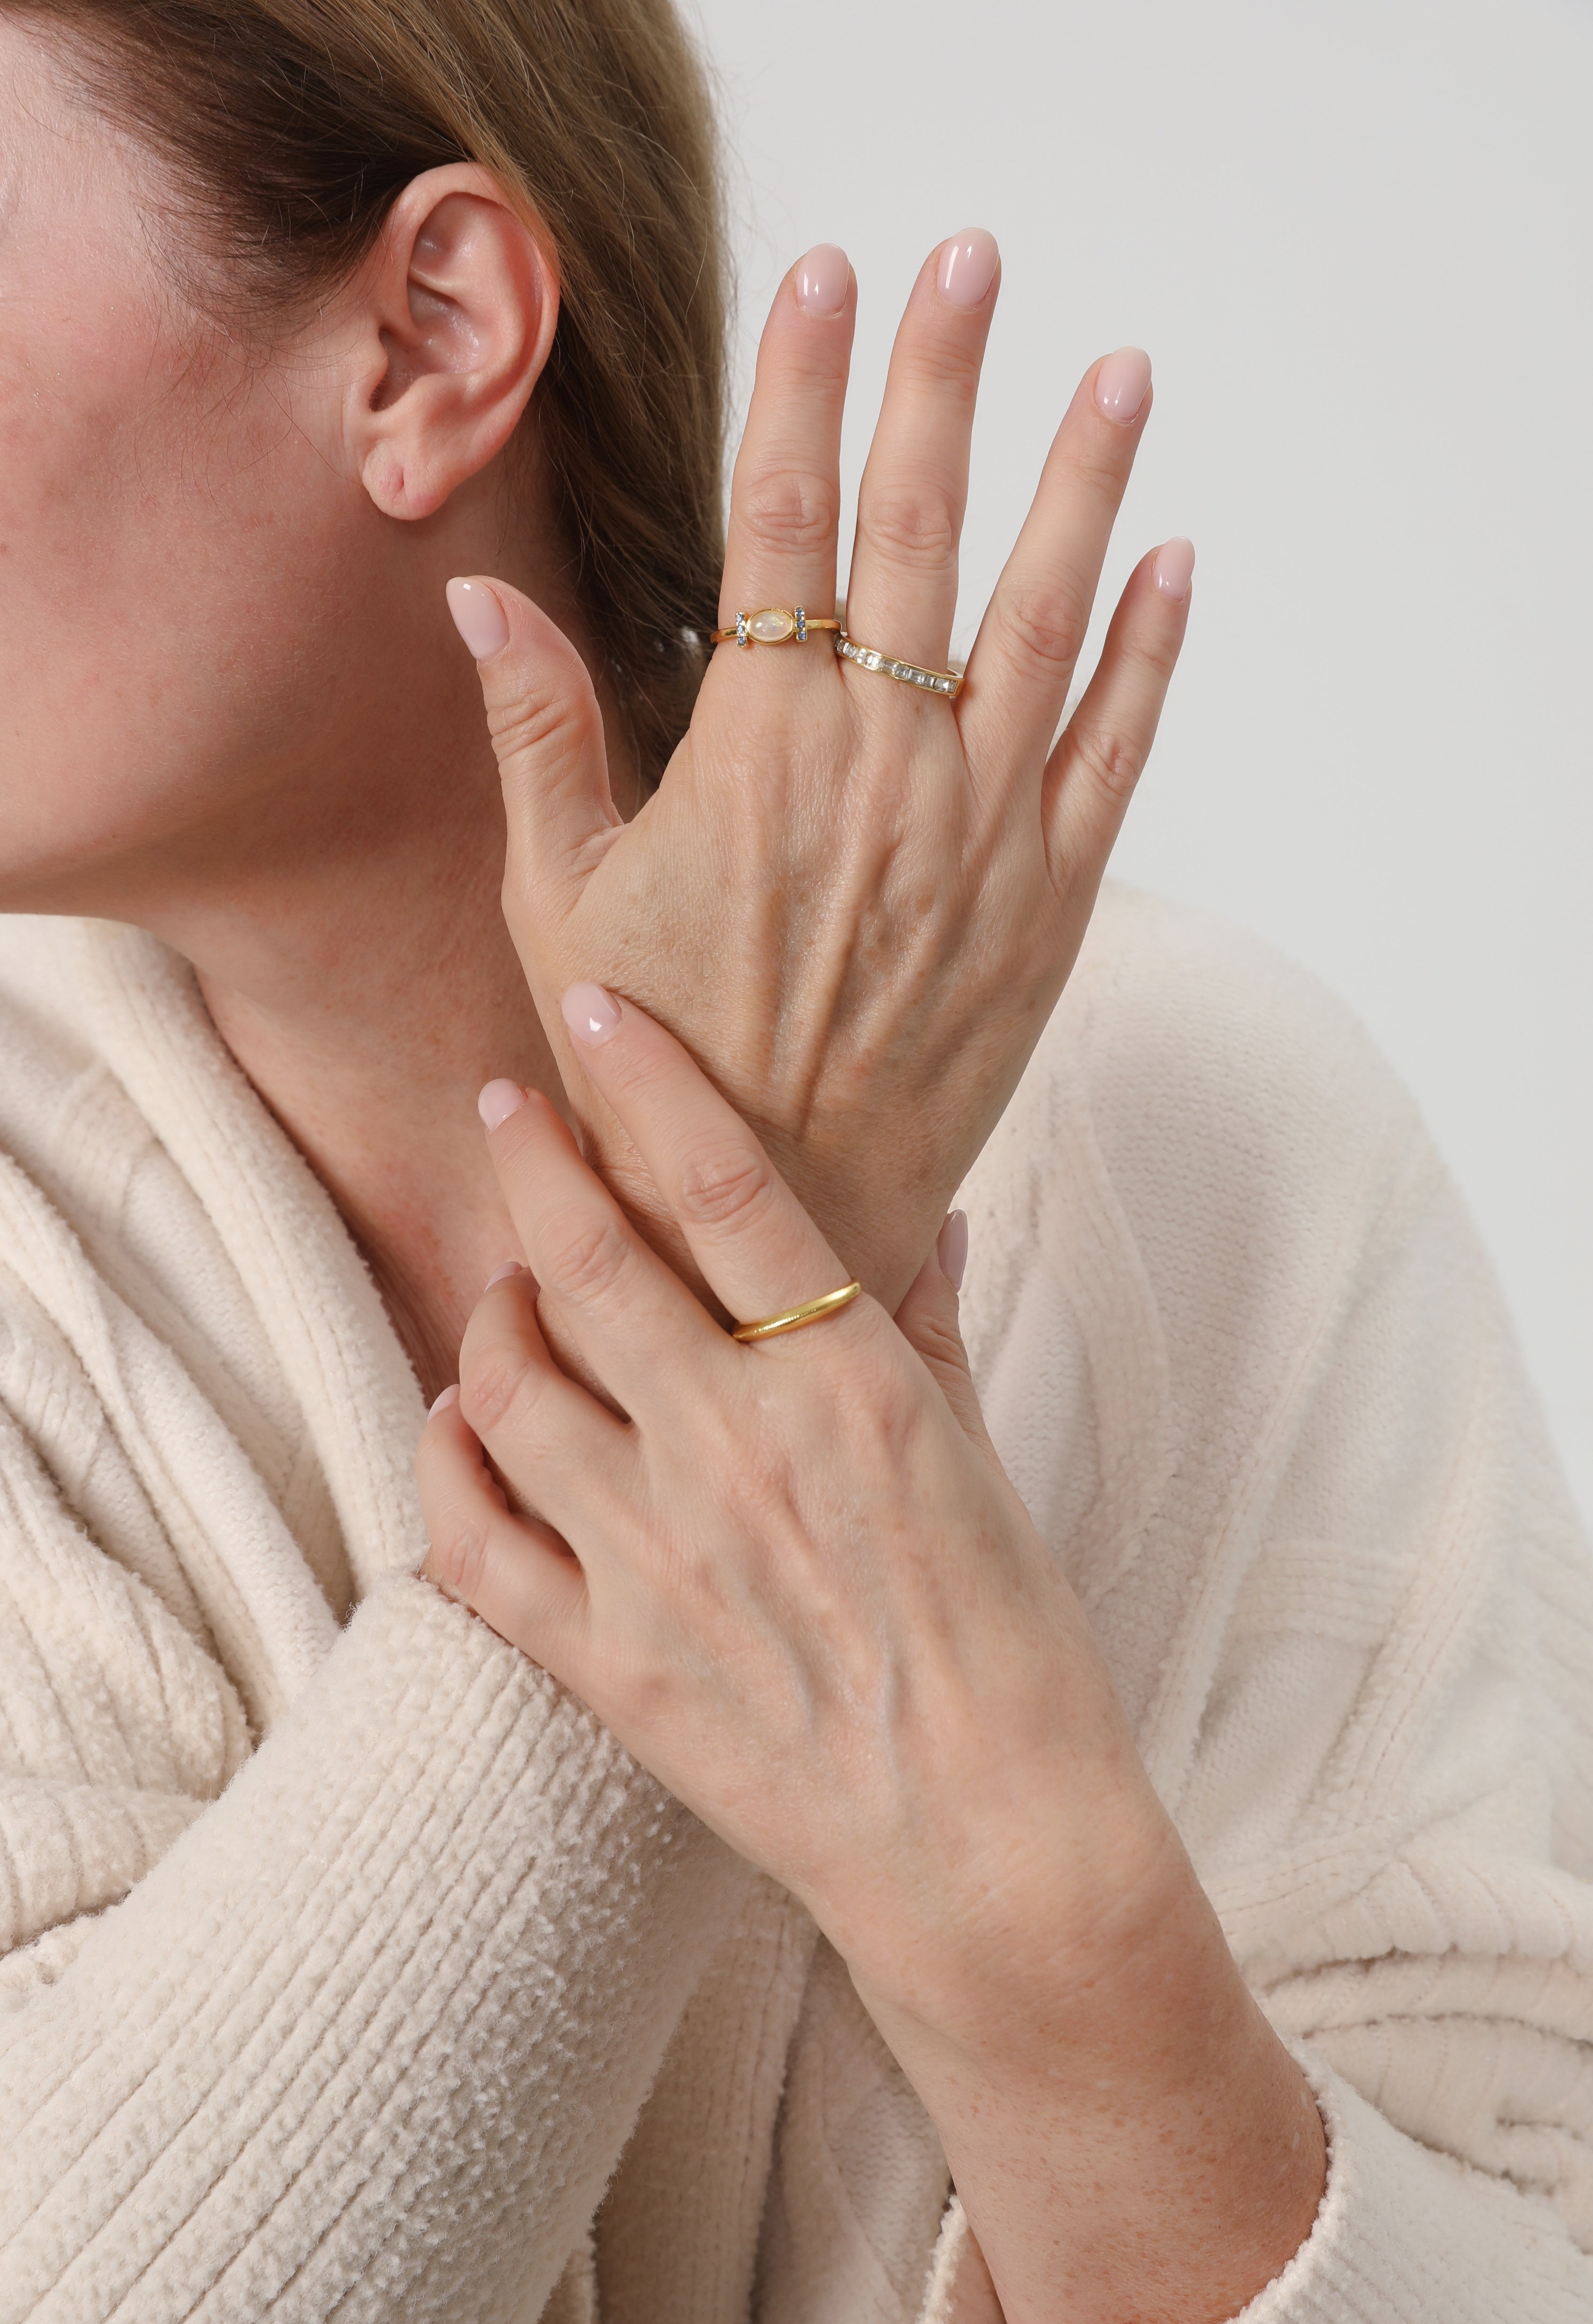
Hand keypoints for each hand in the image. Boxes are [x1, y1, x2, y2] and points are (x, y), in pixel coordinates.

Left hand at [417, 989, 1325, 2323]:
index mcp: (845, 1387)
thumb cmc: (1010, 1651)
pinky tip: (460, 1420)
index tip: (592, 1013)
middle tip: (504, 1108)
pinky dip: (445, 1459)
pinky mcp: (602, 1657)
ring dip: (488, 1310)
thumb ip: (931, 1328)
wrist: (989, 1849)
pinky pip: (470, 1536)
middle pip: (585, 1259)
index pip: (720, 1184)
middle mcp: (734, 1451)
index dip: (644, 1079)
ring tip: (506, 1288)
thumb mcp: (986, 1463)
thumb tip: (927, 1211)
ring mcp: (654, 1557)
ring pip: (506, 1382)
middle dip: (530, 1159)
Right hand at [449, 234, 1191, 1311]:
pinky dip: (1152, 654)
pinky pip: (1117, 751)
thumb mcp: (559, 896)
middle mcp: (882, 769)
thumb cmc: (647, 1063)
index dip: (796, 386)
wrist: (769, 1225)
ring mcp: (981, 834)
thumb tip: (476, 593)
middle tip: (972, 260)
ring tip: (1120, 371)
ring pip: (1048, 617)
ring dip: (1085, 482)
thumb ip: (537, 732)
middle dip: (942, 379)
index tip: (823, 277)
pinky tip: (1173, 562)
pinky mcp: (1050, 906)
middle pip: (916, 529)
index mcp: (755, 751)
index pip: (776, 522)